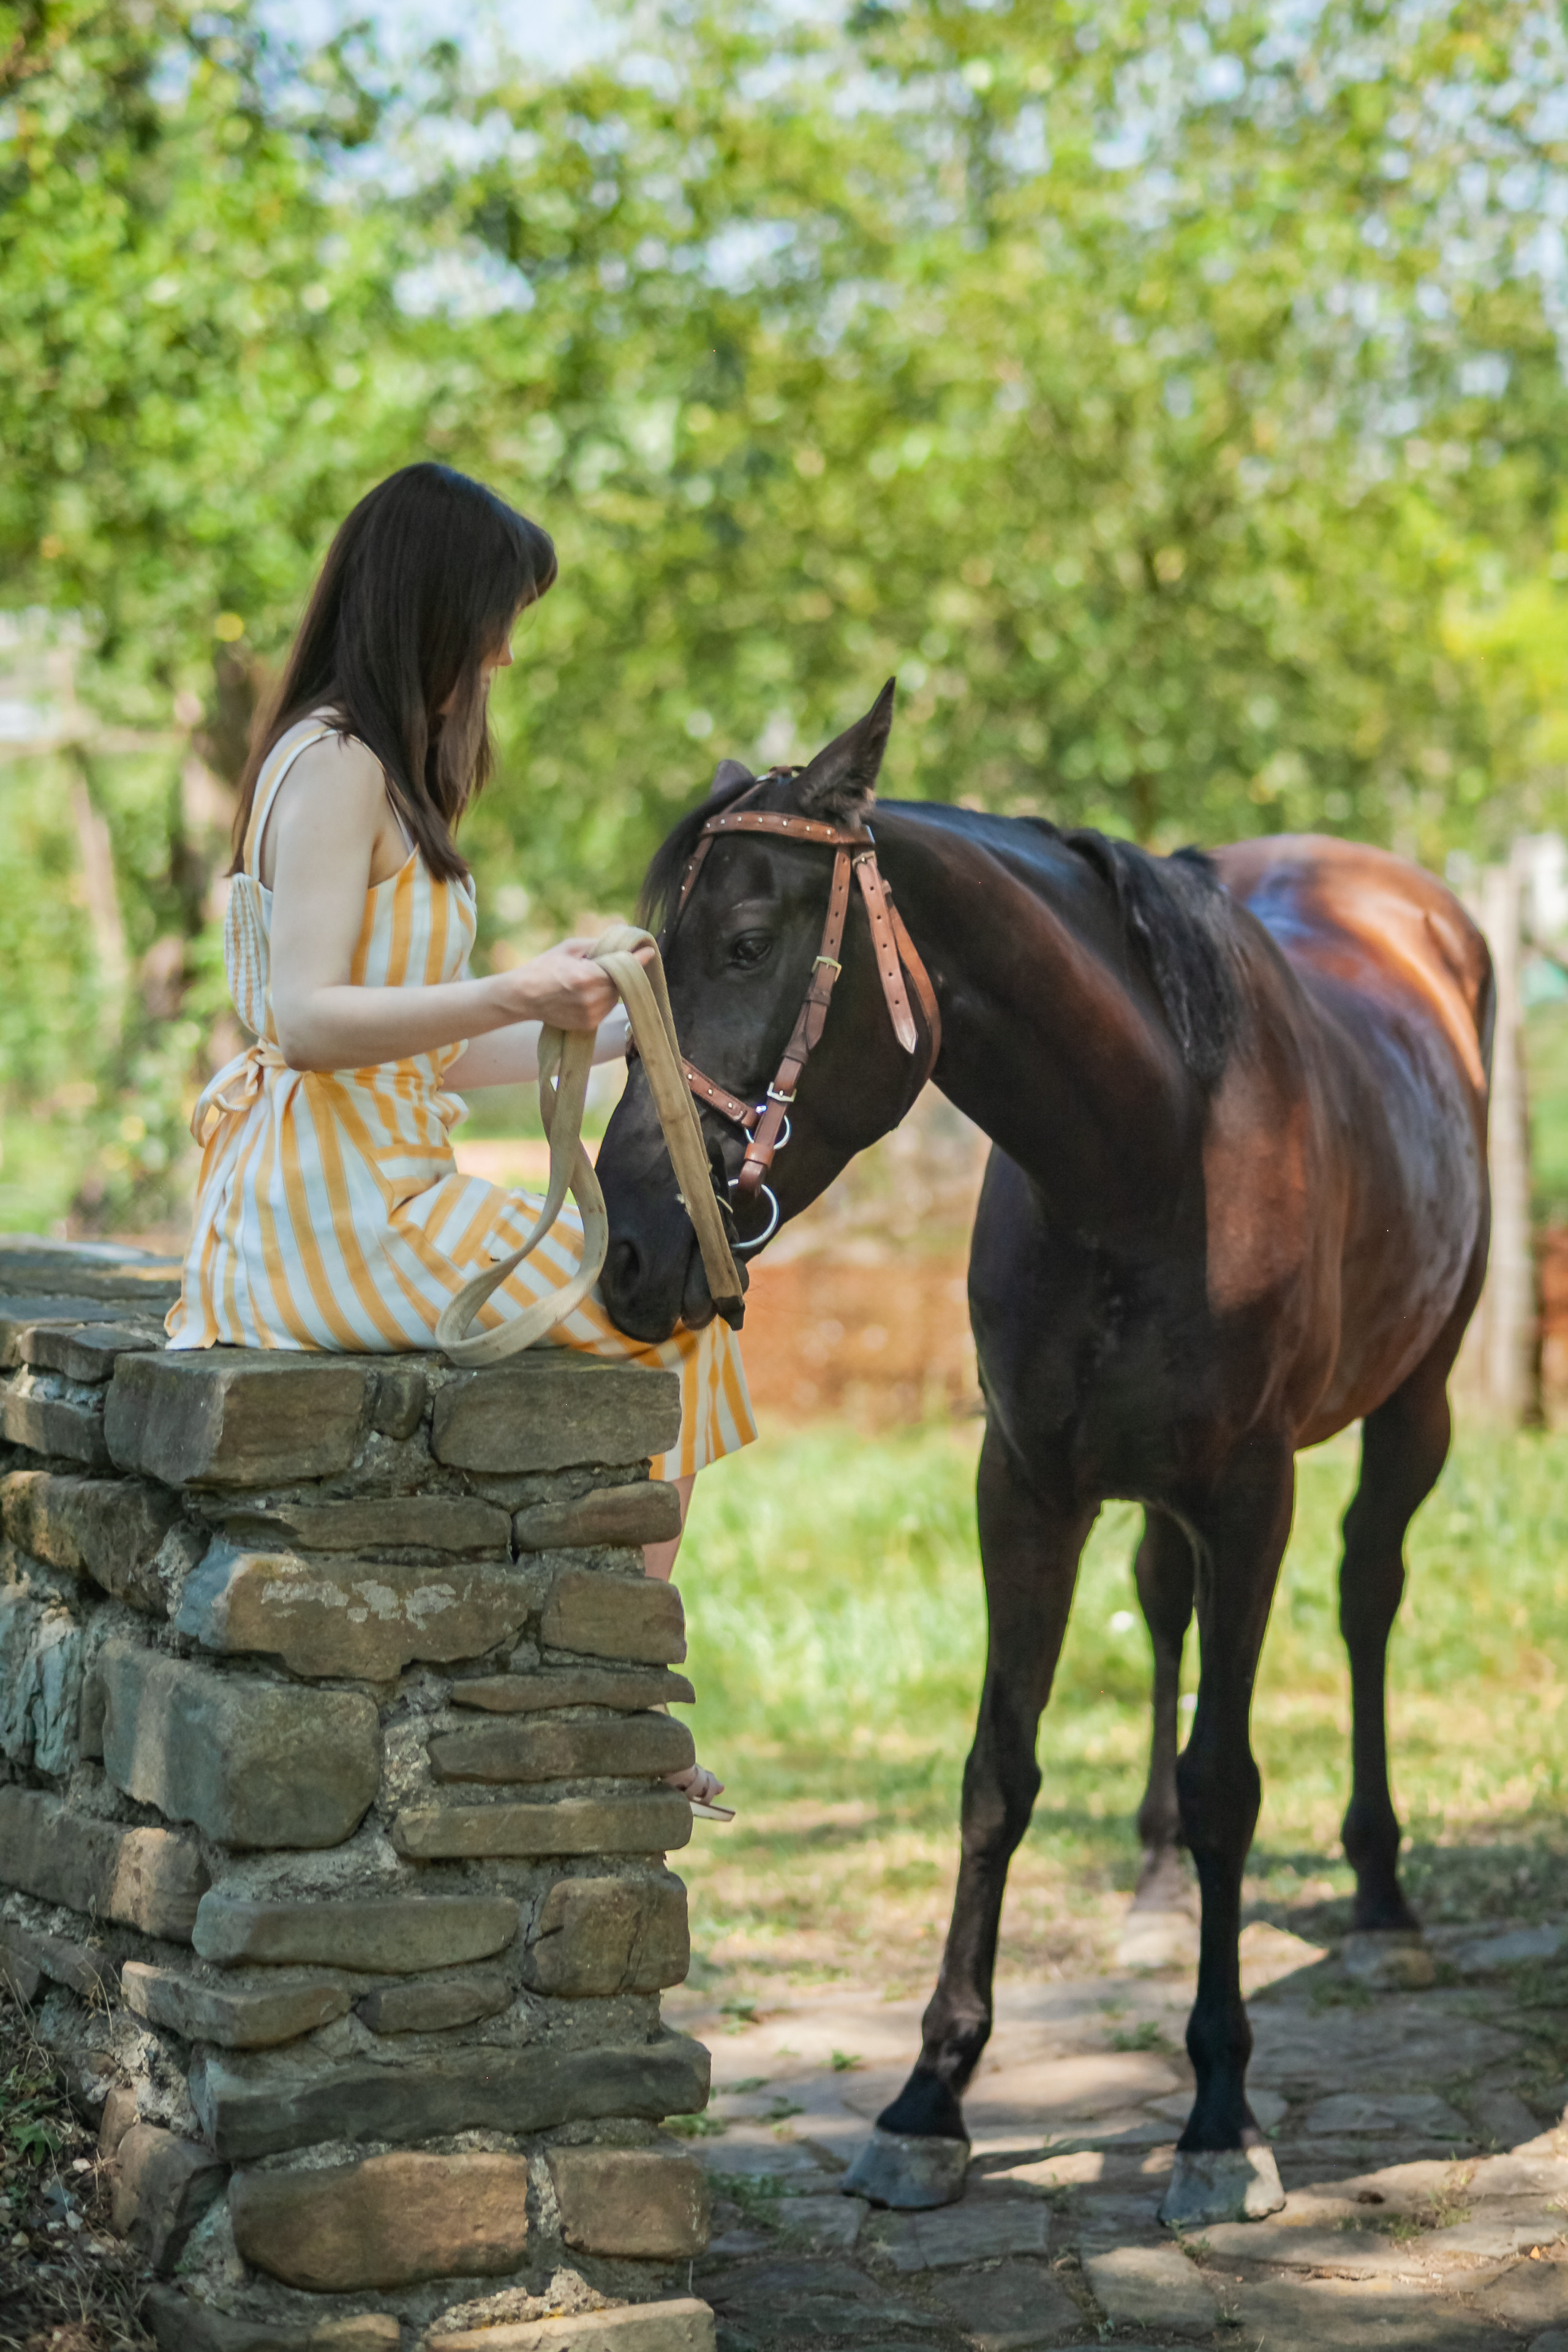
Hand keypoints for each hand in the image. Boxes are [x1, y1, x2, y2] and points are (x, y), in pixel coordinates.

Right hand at [495, 939, 654, 1031]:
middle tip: (609, 963)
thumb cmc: (546, 967)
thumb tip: (625, 943)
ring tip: (592, 979)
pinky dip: (604, 999)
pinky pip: (607, 1009)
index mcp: (587, 976)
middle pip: (621, 983)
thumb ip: (599, 945)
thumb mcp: (571, 948)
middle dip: (619, 972)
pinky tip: (588, 992)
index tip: (650, 951)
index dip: (638, 959)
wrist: (524, 996)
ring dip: (612, 987)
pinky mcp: (589, 1025)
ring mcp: (591, 1014)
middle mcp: (592, 998)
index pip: (622, 968)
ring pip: (616, 997)